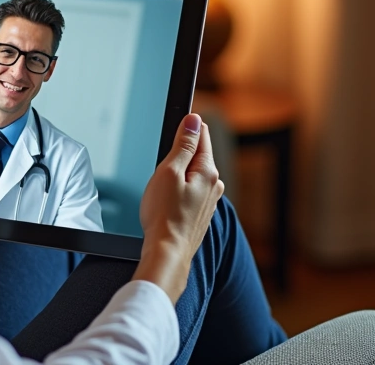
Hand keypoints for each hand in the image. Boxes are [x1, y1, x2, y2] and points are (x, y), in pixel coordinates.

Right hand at [133, 114, 223, 303]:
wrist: (167, 252)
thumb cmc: (164, 215)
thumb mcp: (169, 172)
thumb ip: (183, 145)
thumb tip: (194, 120)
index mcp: (208, 171)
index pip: (202, 136)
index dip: (187, 127)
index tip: (177, 123)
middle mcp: (214, 185)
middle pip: (197, 155)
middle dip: (179, 154)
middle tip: (160, 166)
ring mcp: (209, 201)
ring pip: (193, 175)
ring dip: (178, 174)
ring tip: (161, 188)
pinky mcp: (201, 213)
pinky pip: (191, 191)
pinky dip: (179, 190)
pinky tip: (166, 201)